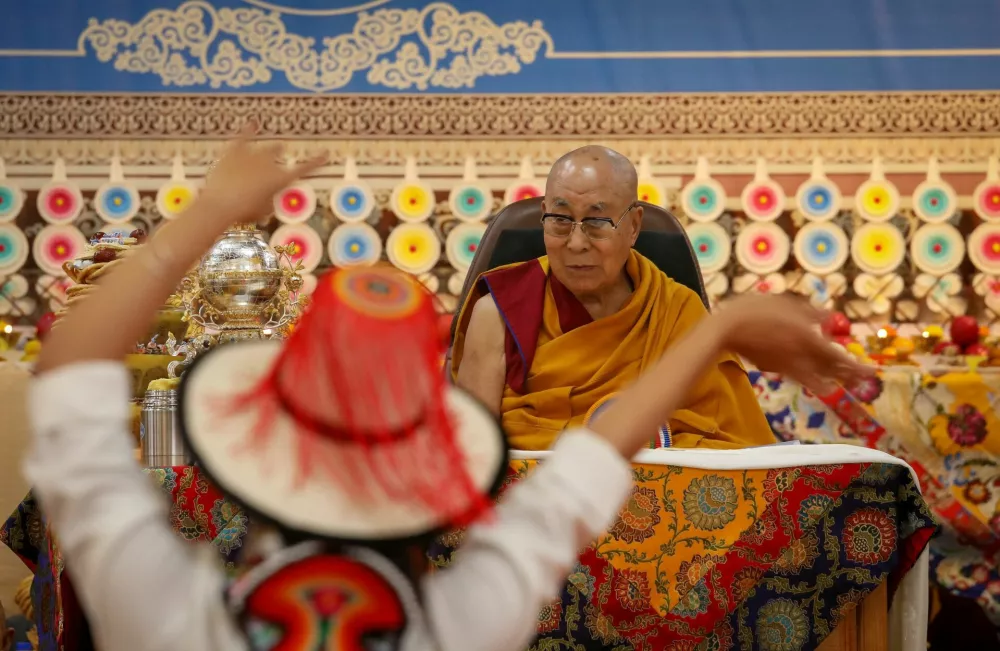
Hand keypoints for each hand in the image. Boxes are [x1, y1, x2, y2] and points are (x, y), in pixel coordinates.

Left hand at [198, 122, 326, 225]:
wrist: (220, 203)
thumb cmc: (244, 212)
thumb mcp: (262, 211)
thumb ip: (269, 200)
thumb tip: (268, 197)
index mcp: (280, 179)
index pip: (304, 168)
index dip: (316, 161)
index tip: (326, 154)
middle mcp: (270, 163)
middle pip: (279, 154)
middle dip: (280, 155)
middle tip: (280, 158)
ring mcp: (252, 154)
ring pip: (266, 147)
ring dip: (270, 149)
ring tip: (273, 148)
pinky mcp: (235, 151)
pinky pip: (243, 137)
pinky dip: (248, 130)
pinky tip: (252, 123)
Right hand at [714, 294, 872, 393]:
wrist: (725, 330)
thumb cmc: (755, 310)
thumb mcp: (786, 304)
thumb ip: (810, 313)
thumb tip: (829, 317)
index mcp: (807, 339)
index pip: (838, 358)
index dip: (856, 366)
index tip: (872, 372)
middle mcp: (800, 356)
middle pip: (830, 371)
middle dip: (848, 375)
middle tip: (865, 378)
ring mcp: (786, 365)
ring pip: (815, 378)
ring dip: (830, 381)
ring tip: (841, 384)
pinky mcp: (774, 368)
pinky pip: (799, 376)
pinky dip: (811, 379)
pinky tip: (816, 381)